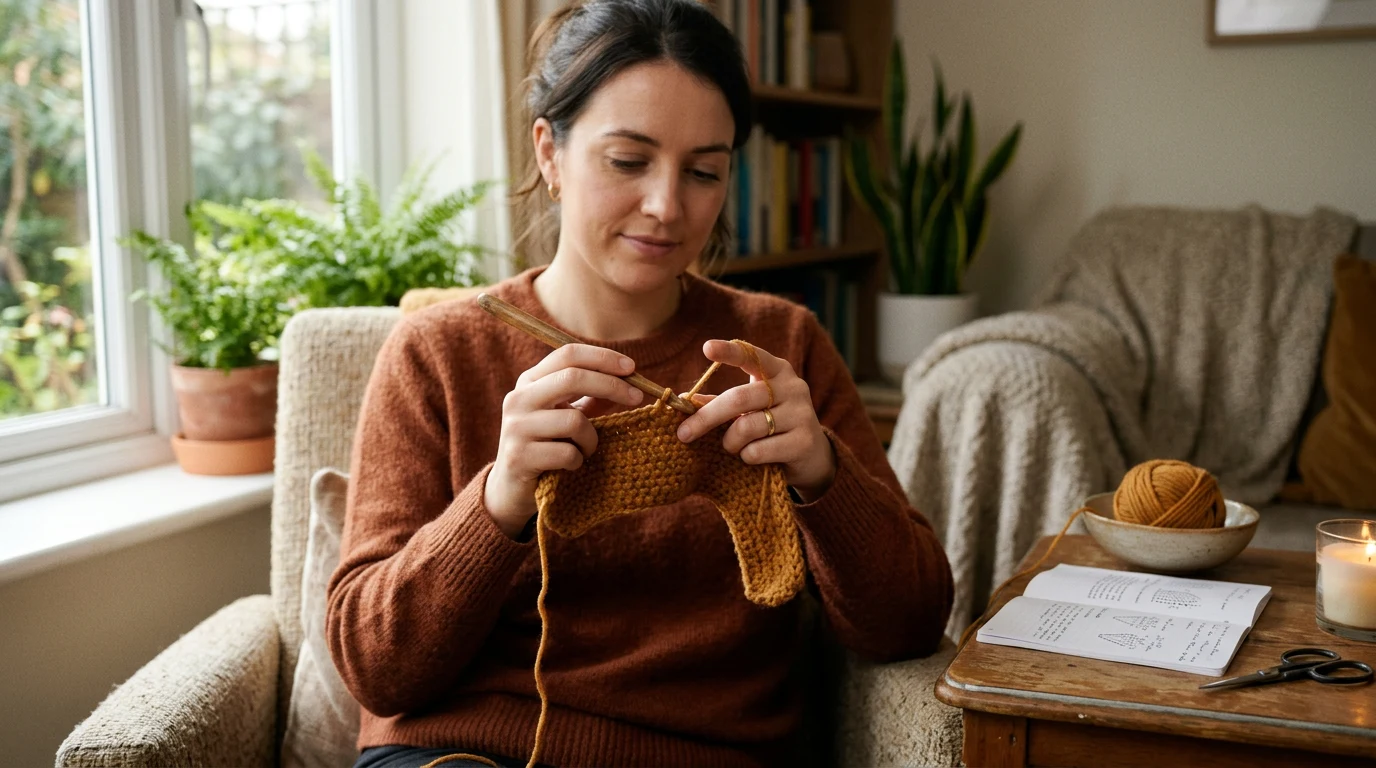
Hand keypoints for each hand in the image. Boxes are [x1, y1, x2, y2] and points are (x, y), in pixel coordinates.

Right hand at [484, 344, 644, 537]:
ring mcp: (516, 427)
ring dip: (592, 439)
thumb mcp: (568, 415)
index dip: (602, 358)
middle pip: (572, 377)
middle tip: (637, 397)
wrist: (512, 488)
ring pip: (574, 421)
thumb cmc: (547, 445)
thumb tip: (629, 377)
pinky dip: (579, 460)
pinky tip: (571, 466)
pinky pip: (567, 453)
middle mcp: (518, 399)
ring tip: (586, 450)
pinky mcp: (519, 456)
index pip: (567, 354)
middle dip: (611, 385)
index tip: (632, 368)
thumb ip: (592, 396)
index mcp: (529, 381)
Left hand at [675, 340, 835, 500]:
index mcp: (777, 370)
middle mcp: (792, 387)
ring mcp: (801, 413)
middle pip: (739, 398)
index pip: (752, 355)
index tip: (707, 348)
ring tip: (731, 447)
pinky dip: (746, 456)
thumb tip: (684, 400)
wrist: (814, 456)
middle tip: (683, 434)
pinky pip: (759, 451)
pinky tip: (751, 457)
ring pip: (747, 427)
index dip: (729, 352)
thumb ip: (722, 402)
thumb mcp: (751, 409)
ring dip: (729, 442)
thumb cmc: (773, 426)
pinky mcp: (804, 442)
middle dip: (706, 417)